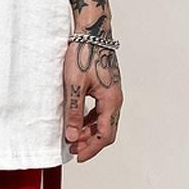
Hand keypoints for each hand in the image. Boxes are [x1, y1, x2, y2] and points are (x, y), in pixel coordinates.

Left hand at [63, 38, 122, 162]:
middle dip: (90, 142)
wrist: (91, 32)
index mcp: (111, 101)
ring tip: (73, 135)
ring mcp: (112, 92)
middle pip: (106, 130)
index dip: (91, 149)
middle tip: (72, 148)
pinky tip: (78, 118)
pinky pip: (100, 109)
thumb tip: (72, 136)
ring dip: (89, 131)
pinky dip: (90, 118)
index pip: (105, 135)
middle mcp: (115, 99)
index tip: (78, 156)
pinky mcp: (106, 86)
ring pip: (103, 120)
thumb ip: (74, 111)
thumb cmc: (84, 54)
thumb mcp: (74, 85)